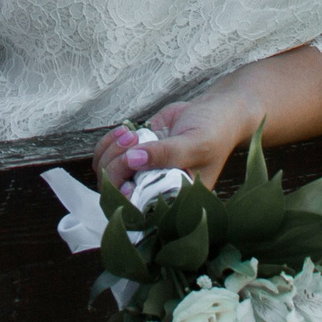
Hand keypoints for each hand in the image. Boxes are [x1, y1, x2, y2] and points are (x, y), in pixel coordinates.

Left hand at [95, 87, 266, 189]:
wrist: (215, 112)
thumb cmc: (214, 134)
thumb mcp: (196, 144)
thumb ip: (166, 154)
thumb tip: (132, 159)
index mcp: (171, 198)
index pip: (136, 209)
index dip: (124, 196)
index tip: (129, 176)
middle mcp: (153, 188)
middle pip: (115, 189)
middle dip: (116, 165)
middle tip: (132, 141)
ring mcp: (140, 170)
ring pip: (106, 172)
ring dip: (110, 151)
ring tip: (131, 134)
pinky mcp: (133, 151)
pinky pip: (106, 154)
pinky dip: (109, 142)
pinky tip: (125, 131)